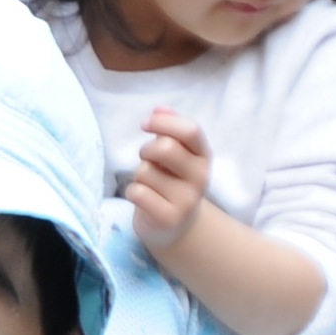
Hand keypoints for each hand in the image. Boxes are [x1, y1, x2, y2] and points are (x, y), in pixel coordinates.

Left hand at [127, 108, 211, 249]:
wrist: (175, 225)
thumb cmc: (170, 181)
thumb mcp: (175, 154)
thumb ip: (169, 130)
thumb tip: (161, 109)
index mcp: (203, 155)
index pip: (190, 130)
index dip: (164, 122)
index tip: (146, 124)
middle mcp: (201, 177)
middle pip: (165, 148)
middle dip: (146, 151)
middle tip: (146, 160)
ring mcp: (187, 200)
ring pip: (145, 171)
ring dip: (139, 175)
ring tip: (150, 184)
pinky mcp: (170, 217)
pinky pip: (138, 193)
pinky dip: (133, 193)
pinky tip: (143, 199)